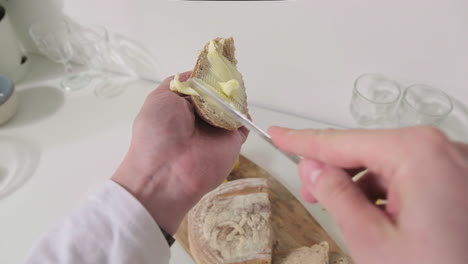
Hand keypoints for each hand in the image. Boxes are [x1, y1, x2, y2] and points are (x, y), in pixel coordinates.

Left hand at [112, 72, 247, 234]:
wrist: (167, 173)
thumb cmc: (158, 133)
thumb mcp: (159, 99)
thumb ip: (180, 83)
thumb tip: (198, 73)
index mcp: (181, 105)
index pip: (200, 84)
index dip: (208, 73)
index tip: (217, 61)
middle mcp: (199, 115)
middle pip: (218, 92)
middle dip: (223, 82)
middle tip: (228, 73)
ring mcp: (217, 128)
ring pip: (232, 105)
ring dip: (234, 96)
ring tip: (232, 88)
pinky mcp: (232, 141)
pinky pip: (243, 123)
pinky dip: (244, 114)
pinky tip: (239, 107)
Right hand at [269, 126, 467, 263]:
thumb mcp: (371, 239)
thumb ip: (336, 196)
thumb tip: (314, 169)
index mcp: (416, 153)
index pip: (341, 141)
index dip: (303, 141)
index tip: (279, 134)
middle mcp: (439, 148)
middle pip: (366, 151)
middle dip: (335, 172)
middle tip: (310, 194)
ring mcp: (453, 163)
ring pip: (387, 165)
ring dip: (362, 186)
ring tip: (350, 217)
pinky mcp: (458, 179)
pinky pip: (410, 175)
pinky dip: (387, 192)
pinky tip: (380, 217)